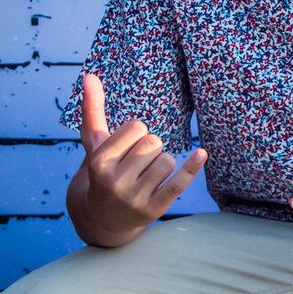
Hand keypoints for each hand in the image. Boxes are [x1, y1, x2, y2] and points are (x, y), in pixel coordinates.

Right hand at [77, 73, 206, 240]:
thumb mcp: (94, 143)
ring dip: (162, 162)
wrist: (101, 218)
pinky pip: (179, 183)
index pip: (137, 128)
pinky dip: (192, 168)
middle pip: (154, 142)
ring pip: (167, 160)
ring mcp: (135, 197)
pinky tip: (201, 154)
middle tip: (136, 162)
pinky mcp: (154, 209)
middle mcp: (115, 182)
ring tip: (145, 175)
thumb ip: (92, 110)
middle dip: (149, 147)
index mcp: (99, 162)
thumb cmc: (100, 171)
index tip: (126, 146)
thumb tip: (90, 75)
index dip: (136, 133)